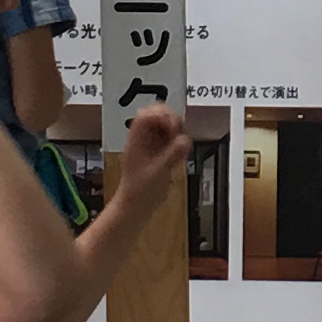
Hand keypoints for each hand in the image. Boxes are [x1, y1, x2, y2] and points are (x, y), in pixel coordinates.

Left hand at [108, 98, 189, 216]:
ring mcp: (151, 145)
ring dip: (177, 131)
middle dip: (172, 120)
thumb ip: (172, 155)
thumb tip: (185, 140)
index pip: (146, 115)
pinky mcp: (159, 153)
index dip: (161, 115)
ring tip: (180, 145)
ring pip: (166, 125)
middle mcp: (143, 139)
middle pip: (157, 114)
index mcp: (137, 140)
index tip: (173, 127)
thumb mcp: (158, 172)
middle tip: (178, 134)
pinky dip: (178, 141)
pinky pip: (171, 138)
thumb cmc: (140, 192)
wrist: (136, 207)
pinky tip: (180, 153)